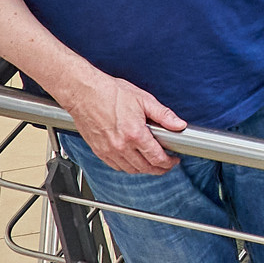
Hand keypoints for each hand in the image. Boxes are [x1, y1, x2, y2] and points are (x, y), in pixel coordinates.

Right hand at [71, 70, 185, 173]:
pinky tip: (132, 160)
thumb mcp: (143, 99)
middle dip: (159, 169)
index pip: (157, 158)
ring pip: (130, 170)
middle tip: (166, 164)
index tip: (173, 159)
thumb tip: (179, 124)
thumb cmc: (110, 93)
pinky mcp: (98, 151)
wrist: (84, 92)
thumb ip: (164, 115)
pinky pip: (116, 166)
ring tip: (151, 163)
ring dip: (144, 169)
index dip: (169, 162)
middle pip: (145, 168)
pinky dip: (127, 167)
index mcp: (135, 134)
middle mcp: (121, 146)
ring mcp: (108, 150)